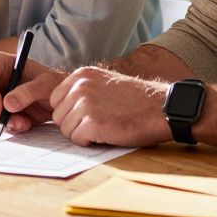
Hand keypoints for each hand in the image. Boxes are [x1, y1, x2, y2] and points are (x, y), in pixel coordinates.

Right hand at [0, 52, 63, 133]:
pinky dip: (8, 127)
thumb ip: (28, 92)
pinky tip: (24, 124)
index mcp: (0, 63)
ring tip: (24, 123)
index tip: (1, 110)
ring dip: (4, 123)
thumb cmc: (53, 83)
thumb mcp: (46, 84)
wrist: (59, 98)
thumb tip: (7, 104)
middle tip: (17, 122)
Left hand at [50, 66, 172, 146]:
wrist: (161, 108)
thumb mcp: (104, 83)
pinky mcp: (92, 123)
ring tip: (104, 128)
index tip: (86, 116)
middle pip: (58, 116)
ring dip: (82, 134)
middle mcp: (80, 86)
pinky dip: (90, 142)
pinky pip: (77, 139)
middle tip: (97, 124)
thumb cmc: (135, 100)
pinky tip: (106, 134)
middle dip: (74, 125)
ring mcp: (85, 104)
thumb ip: (83, 90)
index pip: (55, 99)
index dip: (69, 112)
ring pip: (66, 130)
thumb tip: (62, 108)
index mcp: (81, 74)